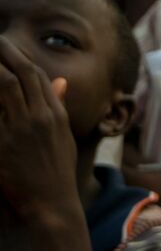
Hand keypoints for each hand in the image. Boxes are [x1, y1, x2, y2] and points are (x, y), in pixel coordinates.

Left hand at [0, 38, 79, 220]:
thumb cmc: (56, 173)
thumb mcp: (64, 138)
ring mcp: (23, 129)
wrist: (52, 205)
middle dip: (5, 51)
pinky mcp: (5, 142)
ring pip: (7, 84)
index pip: (38, 76)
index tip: (4, 45)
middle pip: (24, 73)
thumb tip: (61, 81)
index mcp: (56, 116)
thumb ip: (59, 107)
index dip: (20, 56)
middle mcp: (42, 118)